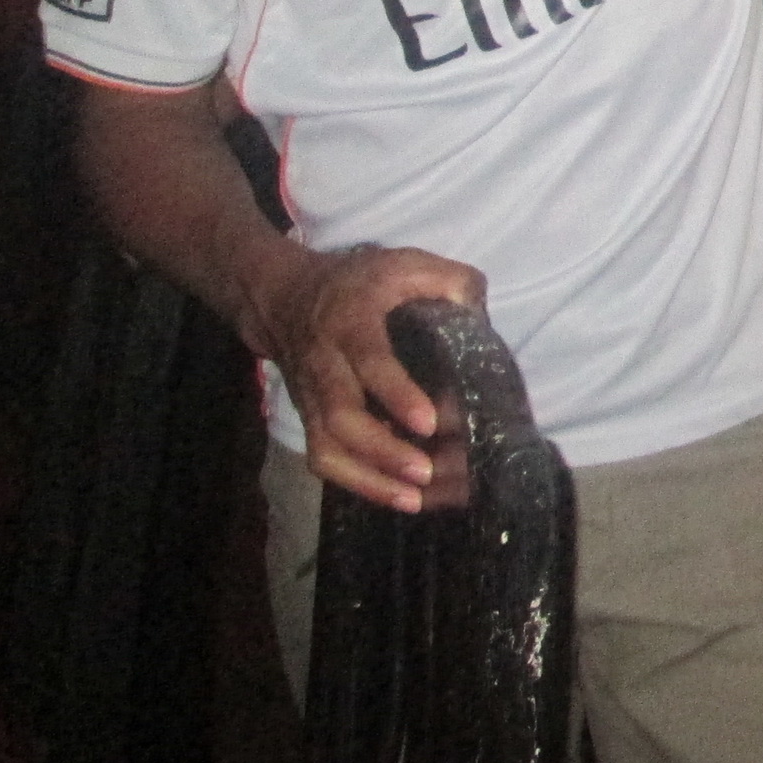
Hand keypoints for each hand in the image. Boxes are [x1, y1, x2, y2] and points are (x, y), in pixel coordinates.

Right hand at [244, 241, 487, 512]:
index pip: (370, 360)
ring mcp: (311, 397)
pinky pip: (323, 458)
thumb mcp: (404, 263)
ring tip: (415, 498)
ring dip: (369, 478)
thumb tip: (478, 313)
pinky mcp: (309, 418)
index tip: (429, 421)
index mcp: (351, 323)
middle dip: (383, 449)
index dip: (396, 392)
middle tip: (425, 471)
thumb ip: (448, 280)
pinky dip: (358, 483)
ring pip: (327, 446)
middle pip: (341, 416)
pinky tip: (398, 498)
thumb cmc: (359, 281)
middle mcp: (325, 365)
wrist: (285, 296)